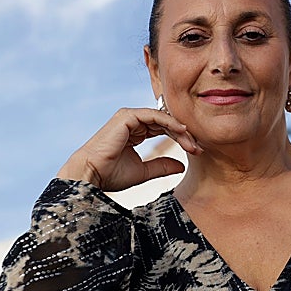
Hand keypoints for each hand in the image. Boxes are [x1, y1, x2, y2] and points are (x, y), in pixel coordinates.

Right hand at [57, 108, 200, 191]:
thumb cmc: (110, 175)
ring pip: (162, 119)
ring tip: (193, 143)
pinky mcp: (126, 116)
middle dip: (184, 135)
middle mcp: (132, 122)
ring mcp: (128, 117)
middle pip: (165, 123)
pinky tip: (182, 132)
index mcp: (134, 132)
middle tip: (199, 148)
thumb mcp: (144, 172)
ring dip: (179, 131)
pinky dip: (169, 122)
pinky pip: (154, 115)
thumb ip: (162, 167)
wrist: (91, 175)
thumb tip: (182, 166)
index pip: (163, 130)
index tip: (196, 152)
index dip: (180, 139)